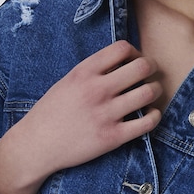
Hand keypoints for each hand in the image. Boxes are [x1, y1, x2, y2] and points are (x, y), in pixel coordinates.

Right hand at [0, 41, 161, 193]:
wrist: (36, 145)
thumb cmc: (51, 113)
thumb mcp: (67, 82)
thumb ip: (93, 71)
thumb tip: (122, 62)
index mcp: (84, 71)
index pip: (122, 48)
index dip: (135, 52)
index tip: (134, 62)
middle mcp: (97, 89)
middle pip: (142, 67)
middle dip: (151, 68)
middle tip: (150, 76)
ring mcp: (106, 114)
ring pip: (149, 92)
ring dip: (156, 91)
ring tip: (151, 94)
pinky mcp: (113, 137)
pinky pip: (148, 122)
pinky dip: (155, 116)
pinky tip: (150, 115)